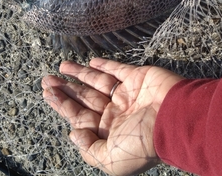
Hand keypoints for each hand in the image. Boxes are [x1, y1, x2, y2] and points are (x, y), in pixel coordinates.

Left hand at [42, 58, 183, 175]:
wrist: (175, 118)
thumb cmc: (144, 142)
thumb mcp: (112, 159)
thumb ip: (89, 149)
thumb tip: (73, 134)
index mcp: (108, 132)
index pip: (79, 116)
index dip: (62, 105)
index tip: (47, 93)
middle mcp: (115, 113)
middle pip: (84, 98)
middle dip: (66, 89)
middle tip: (47, 79)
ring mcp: (126, 94)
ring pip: (97, 82)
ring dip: (79, 74)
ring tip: (61, 67)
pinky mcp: (137, 77)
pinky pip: (117, 70)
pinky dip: (104, 65)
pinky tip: (90, 62)